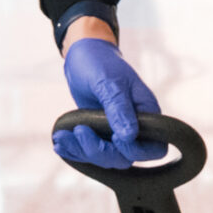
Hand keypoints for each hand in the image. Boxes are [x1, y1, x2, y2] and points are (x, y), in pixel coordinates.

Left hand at [54, 37, 169, 168]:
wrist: (83, 55)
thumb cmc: (101, 63)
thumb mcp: (109, 83)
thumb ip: (119, 109)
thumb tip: (129, 136)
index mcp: (147, 113)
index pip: (153, 148)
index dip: (134, 150)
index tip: (114, 137)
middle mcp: (135, 126)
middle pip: (125, 157)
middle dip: (100, 151)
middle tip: (80, 131)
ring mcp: (115, 131)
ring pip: (105, 157)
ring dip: (82, 151)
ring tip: (61, 137)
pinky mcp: (99, 132)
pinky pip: (89, 151)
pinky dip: (74, 150)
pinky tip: (59, 142)